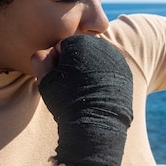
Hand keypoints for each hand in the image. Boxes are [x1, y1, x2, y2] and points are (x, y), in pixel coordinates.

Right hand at [37, 35, 132, 165]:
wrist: (95, 124)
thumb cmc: (66, 101)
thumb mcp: (45, 79)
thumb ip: (40, 59)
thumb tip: (49, 52)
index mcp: (80, 42)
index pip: (62, 48)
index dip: (57, 66)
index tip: (61, 81)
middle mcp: (101, 45)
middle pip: (80, 52)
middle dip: (74, 66)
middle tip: (73, 87)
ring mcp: (116, 58)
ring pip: (94, 61)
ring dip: (88, 72)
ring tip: (85, 91)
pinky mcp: (125, 72)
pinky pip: (109, 71)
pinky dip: (103, 79)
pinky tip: (98, 94)